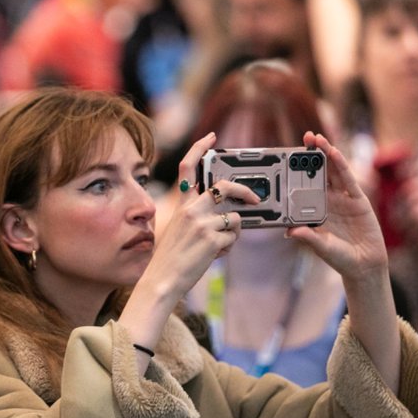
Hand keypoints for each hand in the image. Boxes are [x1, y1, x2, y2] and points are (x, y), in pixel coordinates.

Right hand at [136, 133, 258, 301]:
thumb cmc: (171, 256)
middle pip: (226, 187)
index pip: (188, 167)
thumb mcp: (178, 227)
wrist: (162, 279)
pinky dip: (228, 247)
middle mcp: (191, 209)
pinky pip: (233, 238)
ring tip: (219, 244)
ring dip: (233, 231)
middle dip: (246, 192)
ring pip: (235, 218)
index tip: (211, 137)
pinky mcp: (213, 240)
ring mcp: (203, 224)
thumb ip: (196, 214)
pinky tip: (214, 254)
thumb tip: (224, 211)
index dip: (200, 148)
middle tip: (255, 200)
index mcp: (182, 204)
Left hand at [287, 132, 387, 281]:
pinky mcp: (358, 200)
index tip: (288, 157)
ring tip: (317, 139)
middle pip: (319, 173)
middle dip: (312, 155)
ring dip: (326, 154)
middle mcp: (328, 201)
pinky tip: (334, 154)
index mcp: (316, 210)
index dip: (298, 171)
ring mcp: (343, 199)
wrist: (364, 266)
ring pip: (333, 172)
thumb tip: (290, 231)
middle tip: (305, 138)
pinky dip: (342, 166)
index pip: (305, 186)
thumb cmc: (340, 258)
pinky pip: (348, 180)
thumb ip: (308, 238)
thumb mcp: (322, 247)